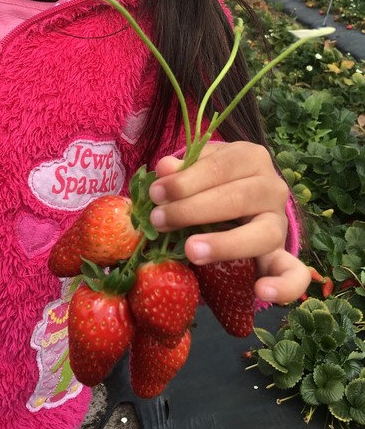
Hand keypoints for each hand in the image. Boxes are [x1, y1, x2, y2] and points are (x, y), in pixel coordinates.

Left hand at [148, 141, 310, 303]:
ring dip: (224, 244)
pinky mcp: (283, 254)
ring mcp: (280, 222)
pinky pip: (294, 273)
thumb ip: (183, 169)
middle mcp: (272, 187)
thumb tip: (164, 167)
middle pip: (237, 198)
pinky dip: (284, 286)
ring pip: (262, 234)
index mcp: (251, 158)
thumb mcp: (199, 167)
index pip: (220, 167)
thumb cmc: (213, 179)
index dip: (185, 181)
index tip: (155, 193)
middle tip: (158, 220)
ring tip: (190, 251)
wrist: (241, 199)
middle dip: (192, 210)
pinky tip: (260, 292)